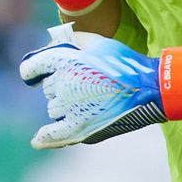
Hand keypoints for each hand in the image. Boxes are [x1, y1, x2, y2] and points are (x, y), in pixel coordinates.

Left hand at [16, 27, 181, 148]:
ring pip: (53, 109)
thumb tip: (53, 43)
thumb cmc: (125, 63)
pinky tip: (37, 141)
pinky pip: (53, 134)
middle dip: (60, 85)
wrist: (149, 88)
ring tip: (91, 100)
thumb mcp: (98, 43)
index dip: (32, 70)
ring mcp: (69, 107)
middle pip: (47, 89)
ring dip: (64, 105)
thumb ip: (72, 41)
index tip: (33, 74)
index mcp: (63, 61)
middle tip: (86, 85)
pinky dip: (45, 138)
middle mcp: (62, 84)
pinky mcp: (79, 127)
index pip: (31, 67)